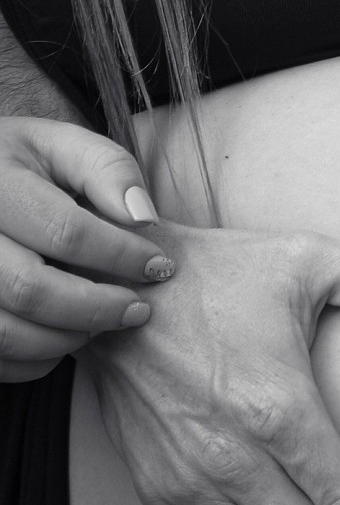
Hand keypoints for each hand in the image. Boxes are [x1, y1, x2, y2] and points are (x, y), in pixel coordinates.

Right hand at [0, 118, 175, 382]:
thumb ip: (107, 169)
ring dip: (67, 338)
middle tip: (138, 310)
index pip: (64, 231)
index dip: (121, 256)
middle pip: (29, 289)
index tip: (159, 267)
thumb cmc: (22, 163)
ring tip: (103, 323)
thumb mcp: (62, 145)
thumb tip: (143, 218)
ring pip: (6, 331)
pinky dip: (36, 359)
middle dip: (96, 308)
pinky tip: (65, 336)